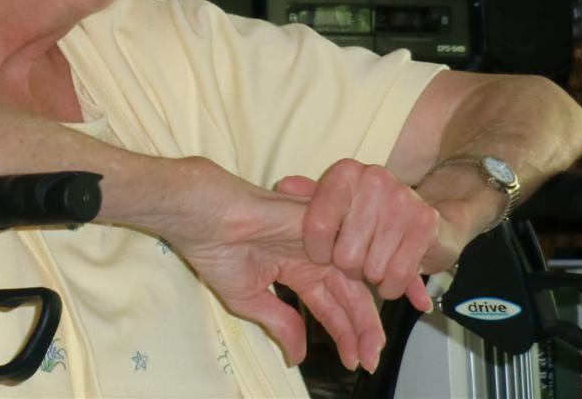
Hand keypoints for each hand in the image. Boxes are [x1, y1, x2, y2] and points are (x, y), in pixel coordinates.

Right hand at [154, 159, 385, 371]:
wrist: (205, 219)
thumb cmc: (217, 251)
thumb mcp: (249, 299)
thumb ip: (280, 322)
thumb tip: (298, 355)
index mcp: (296, 270)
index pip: (329, 306)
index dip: (343, 335)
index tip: (356, 362)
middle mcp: (313, 256)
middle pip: (348, 296)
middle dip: (361, 330)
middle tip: (370, 360)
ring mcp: (320, 241)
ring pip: (353, 280)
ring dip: (365, 315)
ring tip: (371, 346)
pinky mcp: (323, 226)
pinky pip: (351, 252)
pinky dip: (367, 277)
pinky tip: (376, 301)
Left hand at [277, 159, 458, 311]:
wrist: (426, 221)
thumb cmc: (369, 217)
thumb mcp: (335, 204)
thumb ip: (307, 197)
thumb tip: (284, 185)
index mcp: (345, 173)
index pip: (318, 225)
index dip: (318, 252)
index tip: (323, 255)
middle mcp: (373, 179)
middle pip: (345, 254)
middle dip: (349, 267)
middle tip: (357, 258)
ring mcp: (402, 199)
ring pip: (372, 268)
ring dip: (372, 277)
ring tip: (375, 263)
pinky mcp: (425, 223)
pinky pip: (398, 274)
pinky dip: (391, 286)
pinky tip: (390, 279)